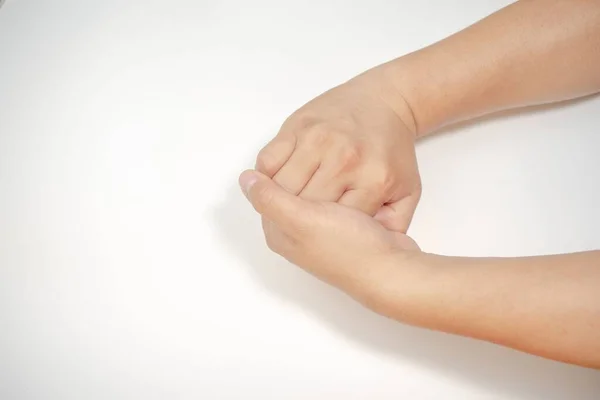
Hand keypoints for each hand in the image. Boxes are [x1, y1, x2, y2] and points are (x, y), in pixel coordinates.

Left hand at [239, 170, 419, 307]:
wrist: (393, 268)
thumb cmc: (347, 248)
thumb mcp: (301, 221)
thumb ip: (270, 199)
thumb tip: (245, 179)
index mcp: (281, 232)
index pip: (269, 189)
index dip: (283, 169)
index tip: (305, 154)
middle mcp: (297, 230)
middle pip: (291, 188)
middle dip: (307, 172)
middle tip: (331, 159)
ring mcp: (323, 226)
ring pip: (315, 187)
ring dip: (328, 175)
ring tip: (347, 167)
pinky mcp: (346, 221)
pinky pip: (337, 193)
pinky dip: (344, 184)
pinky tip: (356, 177)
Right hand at [255, 68, 420, 232]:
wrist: (383, 100)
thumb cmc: (391, 149)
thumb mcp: (407, 192)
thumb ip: (391, 226)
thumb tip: (366, 249)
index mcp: (373, 180)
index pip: (336, 224)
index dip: (325, 234)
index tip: (323, 235)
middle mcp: (344, 160)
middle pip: (304, 208)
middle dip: (299, 221)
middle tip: (300, 225)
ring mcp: (317, 141)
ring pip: (281, 188)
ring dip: (279, 201)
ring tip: (287, 208)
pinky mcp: (296, 127)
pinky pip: (267, 162)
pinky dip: (266, 177)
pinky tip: (279, 183)